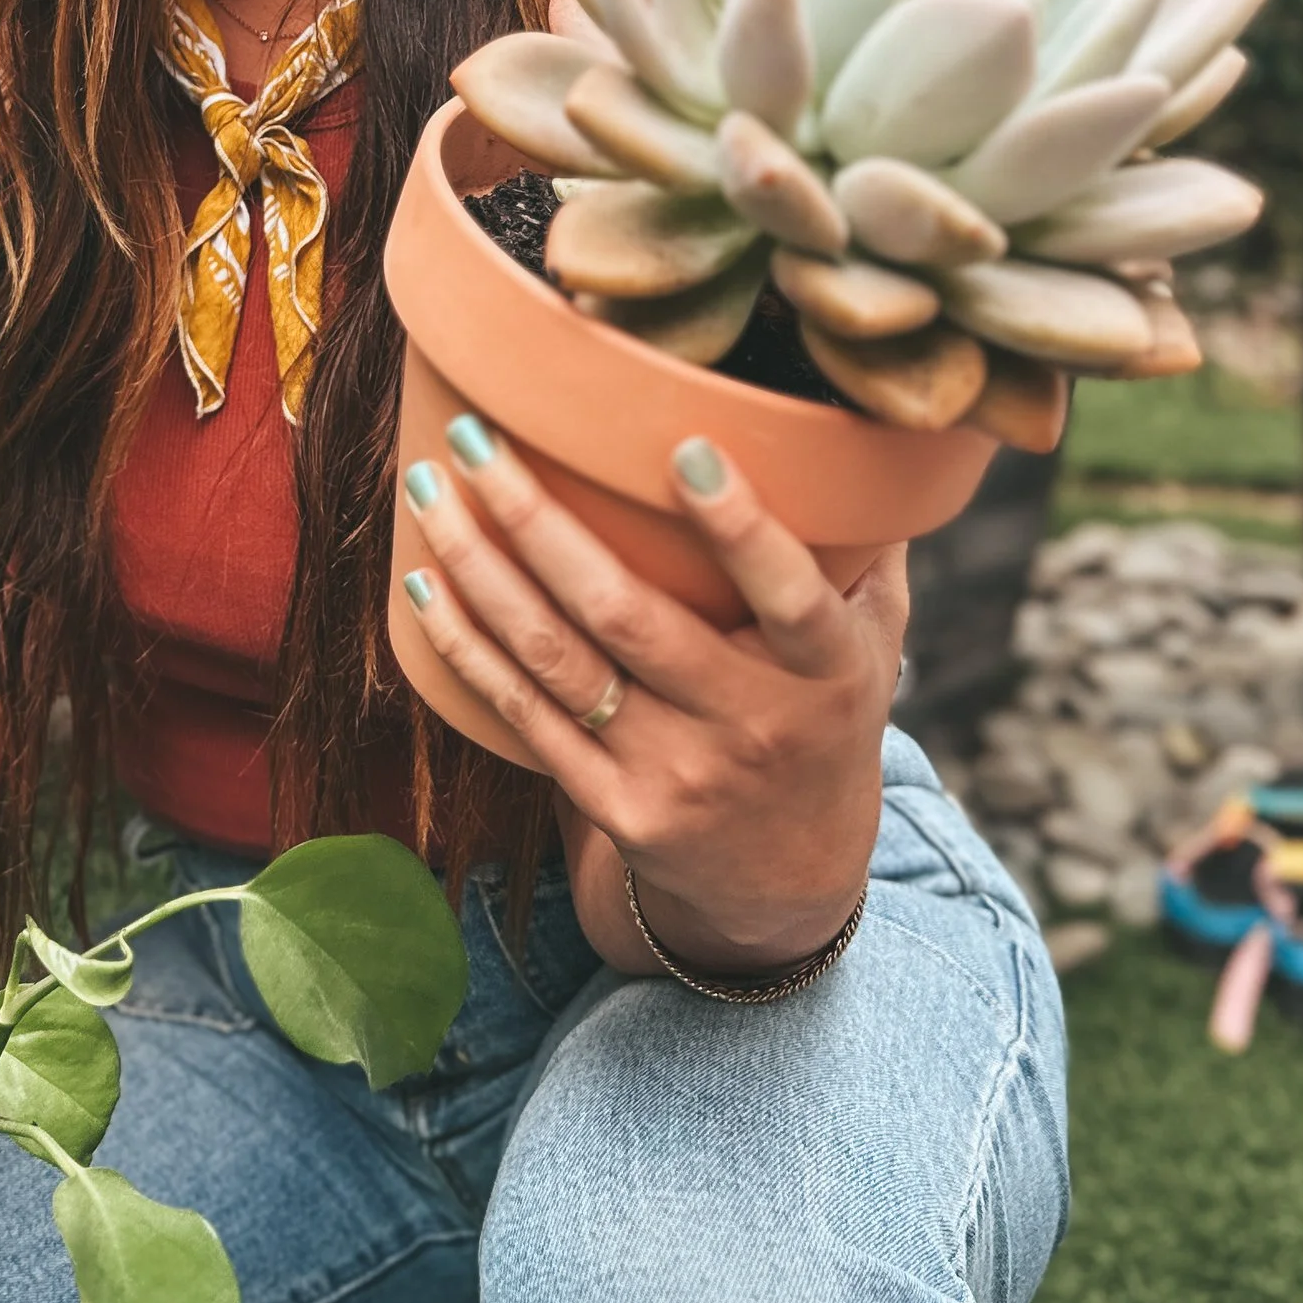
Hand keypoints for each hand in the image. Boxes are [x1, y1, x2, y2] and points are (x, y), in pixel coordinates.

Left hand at [398, 417, 906, 976]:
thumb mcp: (876, 644)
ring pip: (557, 661)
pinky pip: (526, 716)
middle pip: (625, 616)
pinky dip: (469, 647)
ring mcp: (676, 775)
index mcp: (827, 673)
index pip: (789, 597)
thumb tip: (865, 423)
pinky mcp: (616, 809)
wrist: (791, 879)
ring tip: (429, 491)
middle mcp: (751, 726)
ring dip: (480, 570)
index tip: (685, 448)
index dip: (741, 529)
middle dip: (536, 520)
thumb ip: (870, 544)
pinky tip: (426, 584)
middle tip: (475, 437)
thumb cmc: (826, 717)